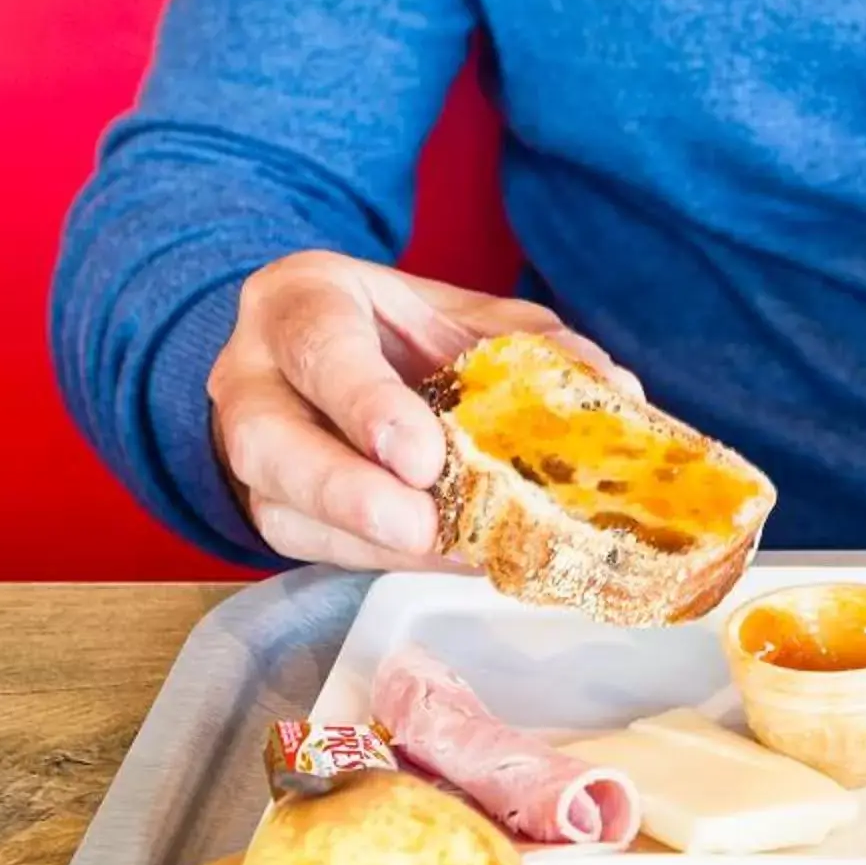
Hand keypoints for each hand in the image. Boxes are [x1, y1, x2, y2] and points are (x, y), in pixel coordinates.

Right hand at [209, 251, 630, 567]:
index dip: (365, 403)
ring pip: (281, 510)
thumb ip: (531, 346)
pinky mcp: (269, 509)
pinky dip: (383, 561)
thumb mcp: (461, 317)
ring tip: (449, 550)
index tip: (422, 457)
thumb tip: (618, 389)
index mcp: (300, 303)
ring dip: (369, 542)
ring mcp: (247, 451)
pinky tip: (446, 557)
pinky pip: (315, 549)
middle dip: (346, 491)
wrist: (326, 359)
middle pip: (268, 442)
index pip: (317, 347)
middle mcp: (254, 377)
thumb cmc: (397, 333)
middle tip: (422, 526)